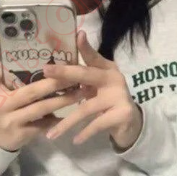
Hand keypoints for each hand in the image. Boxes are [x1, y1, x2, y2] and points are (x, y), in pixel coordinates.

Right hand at [0, 30, 85, 151]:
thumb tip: (4, 43)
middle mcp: (0, 104)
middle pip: (30, 91)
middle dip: (54, 82)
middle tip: (73, 73)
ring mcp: (11, 121)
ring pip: (41, 109)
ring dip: (62, 100)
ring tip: (80, 92)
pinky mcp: (22, 134)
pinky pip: (43, 125)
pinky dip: (56, 119)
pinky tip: (71, 113)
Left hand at [42, 30, 143, 150]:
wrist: (131, 123)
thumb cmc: (108, 101)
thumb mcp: (97, 86)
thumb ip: (83, 75)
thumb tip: (61, 62)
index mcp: (106, 69)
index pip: (93, 56)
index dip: (85, 46)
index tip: (78, 35)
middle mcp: (114, 78)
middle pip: (86, 75)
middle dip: (65, 73)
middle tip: (46, 71)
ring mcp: (120, 96)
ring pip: (86, 108)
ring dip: (67, 123)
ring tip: (51, 134)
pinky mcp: (122, 113)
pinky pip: (98, 124)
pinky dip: (85, 133)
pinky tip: (75, 140)